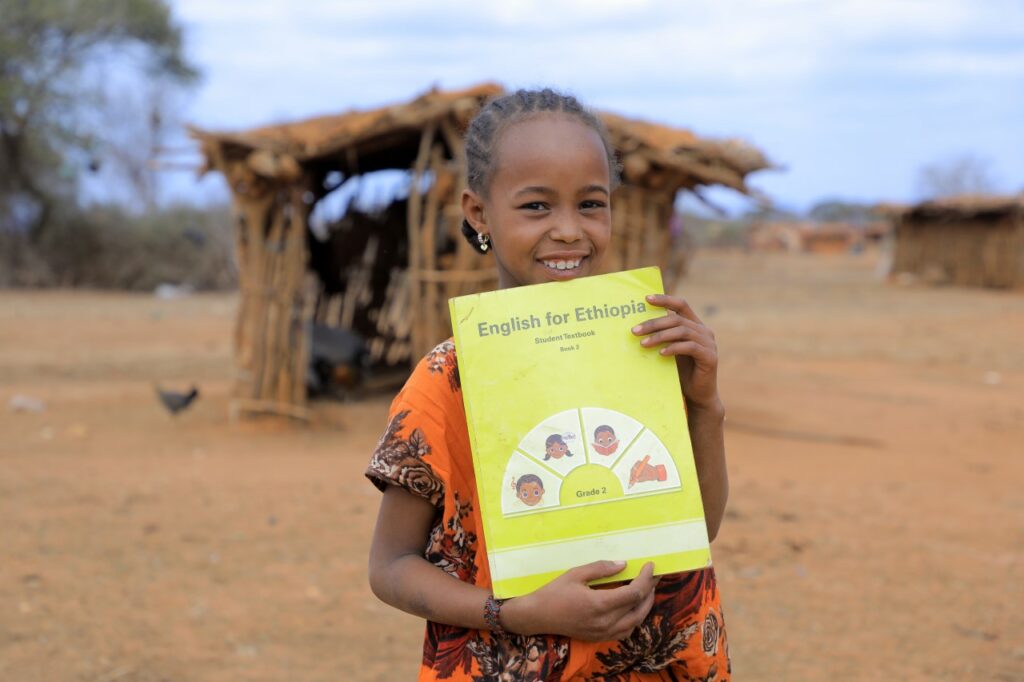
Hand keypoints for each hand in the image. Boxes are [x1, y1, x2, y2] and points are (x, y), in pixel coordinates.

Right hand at [502, 561, 658, 640]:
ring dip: (645, 606)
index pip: (634, 592)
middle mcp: (605, 622)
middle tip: (653, 576)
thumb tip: (623, 564)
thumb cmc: (554, 592)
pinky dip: (635, 619)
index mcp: (600, 604)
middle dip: (650, 590)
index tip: (650, 565)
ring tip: (647, 590)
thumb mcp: (576, 574)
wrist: (537, 616)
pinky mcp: (600, 638)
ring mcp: (603, 633)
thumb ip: (601, 568)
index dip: (646, 578)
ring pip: (636, 622)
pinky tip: (633, 607)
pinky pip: (626, 631)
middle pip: (640, 608)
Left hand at [632, 294, 720, 411]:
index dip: (665, 299)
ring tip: (643, 344)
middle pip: (677, 319)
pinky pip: (690, 347)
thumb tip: (637, 327)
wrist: (698, 395)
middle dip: (654, 323)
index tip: (646, 299)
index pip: (681, 305)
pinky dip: (674, 348)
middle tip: (635, 331)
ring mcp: (709, 343)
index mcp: (695, 325)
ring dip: (660, 336)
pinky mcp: (710, 357)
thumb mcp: (670, 350)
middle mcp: (704, 331)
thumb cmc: (681, 372)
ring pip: (682, 331)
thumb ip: (662, 337)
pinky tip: (661, 353)